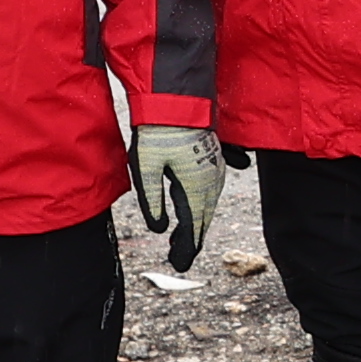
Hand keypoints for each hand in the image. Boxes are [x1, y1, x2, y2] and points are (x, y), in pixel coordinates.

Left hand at [128, 124, 225, 267]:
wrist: (176, 97)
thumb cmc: (157, 131)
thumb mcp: (146, 168)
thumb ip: (152, 200)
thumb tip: (159, 229)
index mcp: (195, 187)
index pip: (194, 227)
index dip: (186, 248)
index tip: (179, 264)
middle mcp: (210, 181)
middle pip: (203, 219)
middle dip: (191, 240)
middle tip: (177, 259)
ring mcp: (214, 169)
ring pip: (208, 205)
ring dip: (196, 224)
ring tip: (180, 240)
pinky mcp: (212, 158)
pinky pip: (210, 191)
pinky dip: (200, 206)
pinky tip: (192, 210)